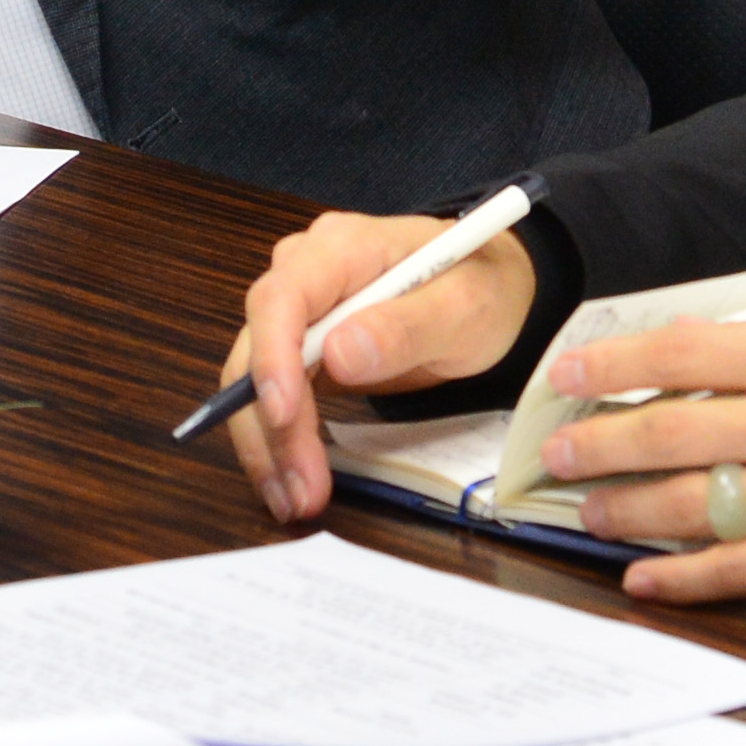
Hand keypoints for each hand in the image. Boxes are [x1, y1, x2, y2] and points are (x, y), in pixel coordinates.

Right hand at [216, 211, 538, 521]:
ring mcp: (300, 310)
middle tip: (301, 488)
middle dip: (271, 423)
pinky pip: (272, 395)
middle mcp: (306, 271)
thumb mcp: (464, 307)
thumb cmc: (481, 288)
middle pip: (259, 345)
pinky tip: (291, 480)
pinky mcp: (303, 347)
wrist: (491, 289)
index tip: (285, 414)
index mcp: (343, 246)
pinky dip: (278, 441)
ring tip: (296, 499)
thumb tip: (339, 354)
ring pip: (255, 379)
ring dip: (268, 443)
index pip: (283, 296)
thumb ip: (406, 327)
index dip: (273, 356)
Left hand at [534, 318, 745, 602]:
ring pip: (688, 503)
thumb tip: (698, 347)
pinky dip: (678, 578)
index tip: (569, 371)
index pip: (684, 352)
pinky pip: (734, 571)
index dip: (614, 362)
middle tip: (554, 451)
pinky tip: (642, 578)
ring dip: (622, 508)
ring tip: (587, 510)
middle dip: (595, 442)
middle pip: (668, 431)